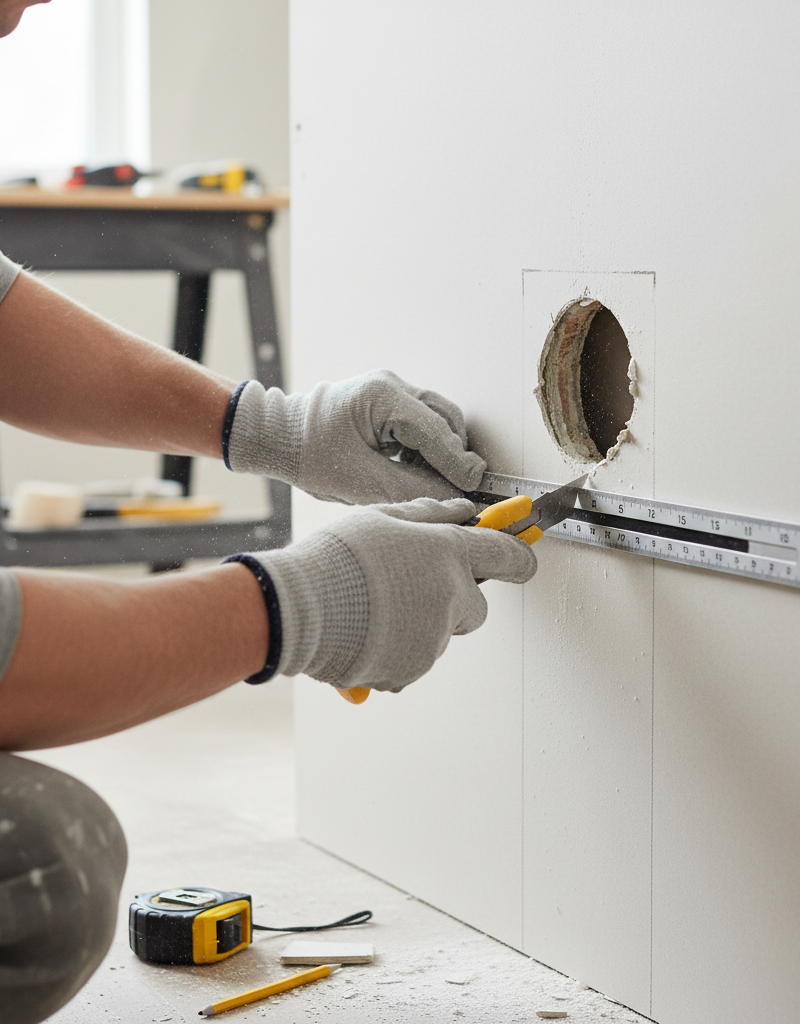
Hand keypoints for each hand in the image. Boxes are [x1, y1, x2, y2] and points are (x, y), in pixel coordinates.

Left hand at [224, 369, 486, 503]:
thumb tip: (452, 498)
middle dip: (453, 455)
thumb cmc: (307, 454)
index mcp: (383, 396)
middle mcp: (391, 386)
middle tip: (458, 490)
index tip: (476, 486)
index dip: (458, 461)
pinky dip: (425, 448)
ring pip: (437, 421)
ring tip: (428, 482)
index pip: (435, 430)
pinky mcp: (387, 403)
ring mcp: (390, 391)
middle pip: (445, 420)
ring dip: (440, 452)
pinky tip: (412, 470)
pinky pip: (421, 423)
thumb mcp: (359, 481)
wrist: (277, 435)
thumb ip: (410, 488)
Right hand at [227, 497, 535, 691]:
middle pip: (477, 606)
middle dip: (454, 600)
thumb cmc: (335, 557)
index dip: (520, 556)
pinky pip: (415, 659)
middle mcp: (451, 595)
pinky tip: (365, 631)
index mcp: (447, 552)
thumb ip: (428, 514)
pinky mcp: (414, 668)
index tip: (525, 559)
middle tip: (412, 589)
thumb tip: (462, 512)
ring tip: (372, 609)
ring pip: (441, 633)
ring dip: (418, 624)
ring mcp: (435, 636)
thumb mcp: (380, 518)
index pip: (508, 555)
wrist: (298, 608)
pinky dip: (397, 650)